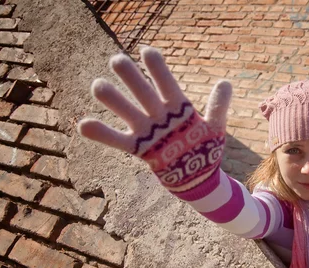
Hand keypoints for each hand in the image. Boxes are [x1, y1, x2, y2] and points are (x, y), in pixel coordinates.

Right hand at [78, 47, 231, 191]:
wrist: (197, 176)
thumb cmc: (205, 147)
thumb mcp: (215, 127)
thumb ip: (218, 107)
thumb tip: (225, 83)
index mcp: (179, 106)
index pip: (166, 83)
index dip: (157, 68)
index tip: (146, 51)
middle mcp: (159, 114)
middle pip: (143, 92)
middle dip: (131, 77)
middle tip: (117, 60)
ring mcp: (148, 130)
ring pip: (127, 111)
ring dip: (113, 100)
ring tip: (98, 86)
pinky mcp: (140, 148)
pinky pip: (118, 140)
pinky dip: (101, 134)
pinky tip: (83, 124)